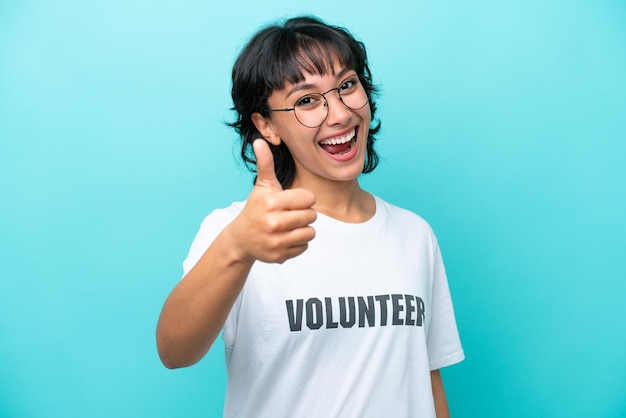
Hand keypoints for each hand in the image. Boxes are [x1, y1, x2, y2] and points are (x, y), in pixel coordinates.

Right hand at [229, 139, 316, 263]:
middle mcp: (273, 223)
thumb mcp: (262, 186)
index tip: (291, 200)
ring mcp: (276, 242)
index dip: (303, 198)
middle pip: (311, 216)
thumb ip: (265, 163)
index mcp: (271, 203)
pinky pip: (304, 247)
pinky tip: (285, 238)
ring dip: (303, 229)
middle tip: (291, 214)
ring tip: (290, 225)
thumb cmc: (256, 208)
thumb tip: (259, 140)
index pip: (308, 198)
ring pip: (310, 233)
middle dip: (304, 214)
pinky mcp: (279, 256)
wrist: (241, 239)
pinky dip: (298, 243)